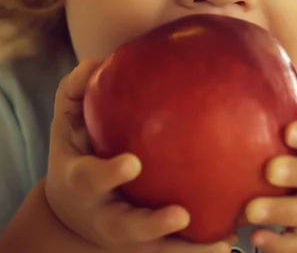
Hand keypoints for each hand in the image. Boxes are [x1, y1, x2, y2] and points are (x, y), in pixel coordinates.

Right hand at [45, 59, 234, 252]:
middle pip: (126, 228)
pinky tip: (229, 240)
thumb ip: (75, 92)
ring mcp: (126, 235)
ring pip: (155, 250)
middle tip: (180, 213)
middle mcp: (104, 215)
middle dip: (151, 224)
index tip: (133, 163)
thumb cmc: (76, 153)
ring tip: (221, 243)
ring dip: (185, 249)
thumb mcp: (66, 124)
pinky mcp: (145, 245)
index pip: (91, 179)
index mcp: (82, 182)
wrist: (70, 209)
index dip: (109, 174)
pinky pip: (173, 251)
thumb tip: (93, 63)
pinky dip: (197, 248)